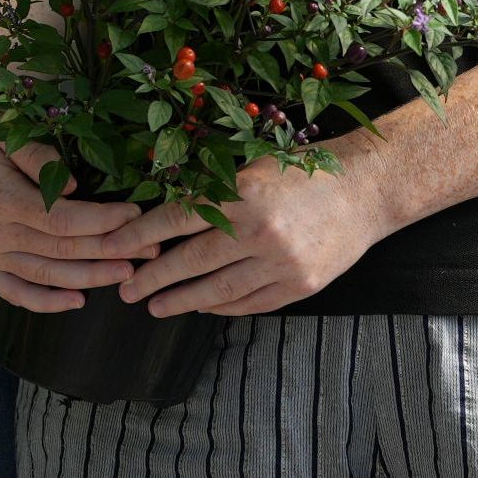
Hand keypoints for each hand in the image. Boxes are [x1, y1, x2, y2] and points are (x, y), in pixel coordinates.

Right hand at [0, 95, 163, 314]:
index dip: (102, 221)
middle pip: (61, 251)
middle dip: (109, 251)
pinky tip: (77, 301)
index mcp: (0, 198)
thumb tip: (76, 186)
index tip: (136, 215)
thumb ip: (37, 156)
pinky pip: (14, 292)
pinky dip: (45, 302)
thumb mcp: (4, 129)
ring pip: (44, 275)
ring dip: (89, 278)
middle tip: (149, 248)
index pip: (62, 220)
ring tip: (127, 274)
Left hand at [117, 157, 392, 319]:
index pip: (178, 218)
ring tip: (154, 306)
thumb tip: (165, 220)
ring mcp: (281, 263)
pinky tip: (201, 306)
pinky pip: (249, 303)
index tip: (112, 248)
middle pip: (192, 261)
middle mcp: (260, 231)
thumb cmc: (304, 174)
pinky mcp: (300, 286)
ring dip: (181, 300)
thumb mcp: (254, 170)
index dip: (140, 235)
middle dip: (153, 278)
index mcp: (243, 193)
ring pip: (218, 290)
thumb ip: (215, 193)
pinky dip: (221, 307)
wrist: (365, 191)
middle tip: (125, 290)